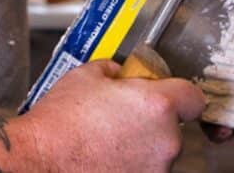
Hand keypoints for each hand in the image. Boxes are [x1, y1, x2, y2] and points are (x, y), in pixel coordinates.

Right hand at [16, 60, 205, 171]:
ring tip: (107, 142)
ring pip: (159, 153)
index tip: (166, 95)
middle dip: (152, 122)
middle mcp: (165, 140)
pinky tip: (105, 158)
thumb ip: (115, 71)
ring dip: (141, 146)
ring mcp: (156, 170)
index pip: (194, 98)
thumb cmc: (61, 122)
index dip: (179, 95)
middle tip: (121, 118)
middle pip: (173, 127)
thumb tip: (120, 74)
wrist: (39, 160)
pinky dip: (130, 166)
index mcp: (157, 105)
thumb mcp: (87, 76)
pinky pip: (144, 170)